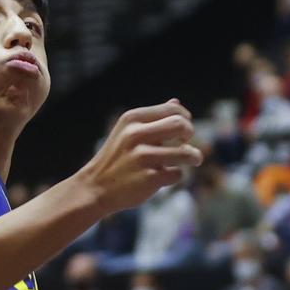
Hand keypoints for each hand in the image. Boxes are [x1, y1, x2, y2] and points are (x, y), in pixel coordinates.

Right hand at [73, 101, 203, 215]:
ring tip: (194, 159)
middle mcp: (136, 135)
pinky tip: (165, 176)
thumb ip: (152, 118)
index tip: (184, 129)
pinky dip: (175, 175)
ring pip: (186, 152)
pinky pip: (177, 173)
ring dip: (194, 157)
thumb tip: (176, 102)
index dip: (185, 118)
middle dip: (190, 134)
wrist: (95, 187)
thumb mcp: (127, 131)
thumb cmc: (117, 158)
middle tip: (186, 143)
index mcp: (132, 119)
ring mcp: (142, 157)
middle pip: (181, 125)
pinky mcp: (149, 178)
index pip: (172, 110)